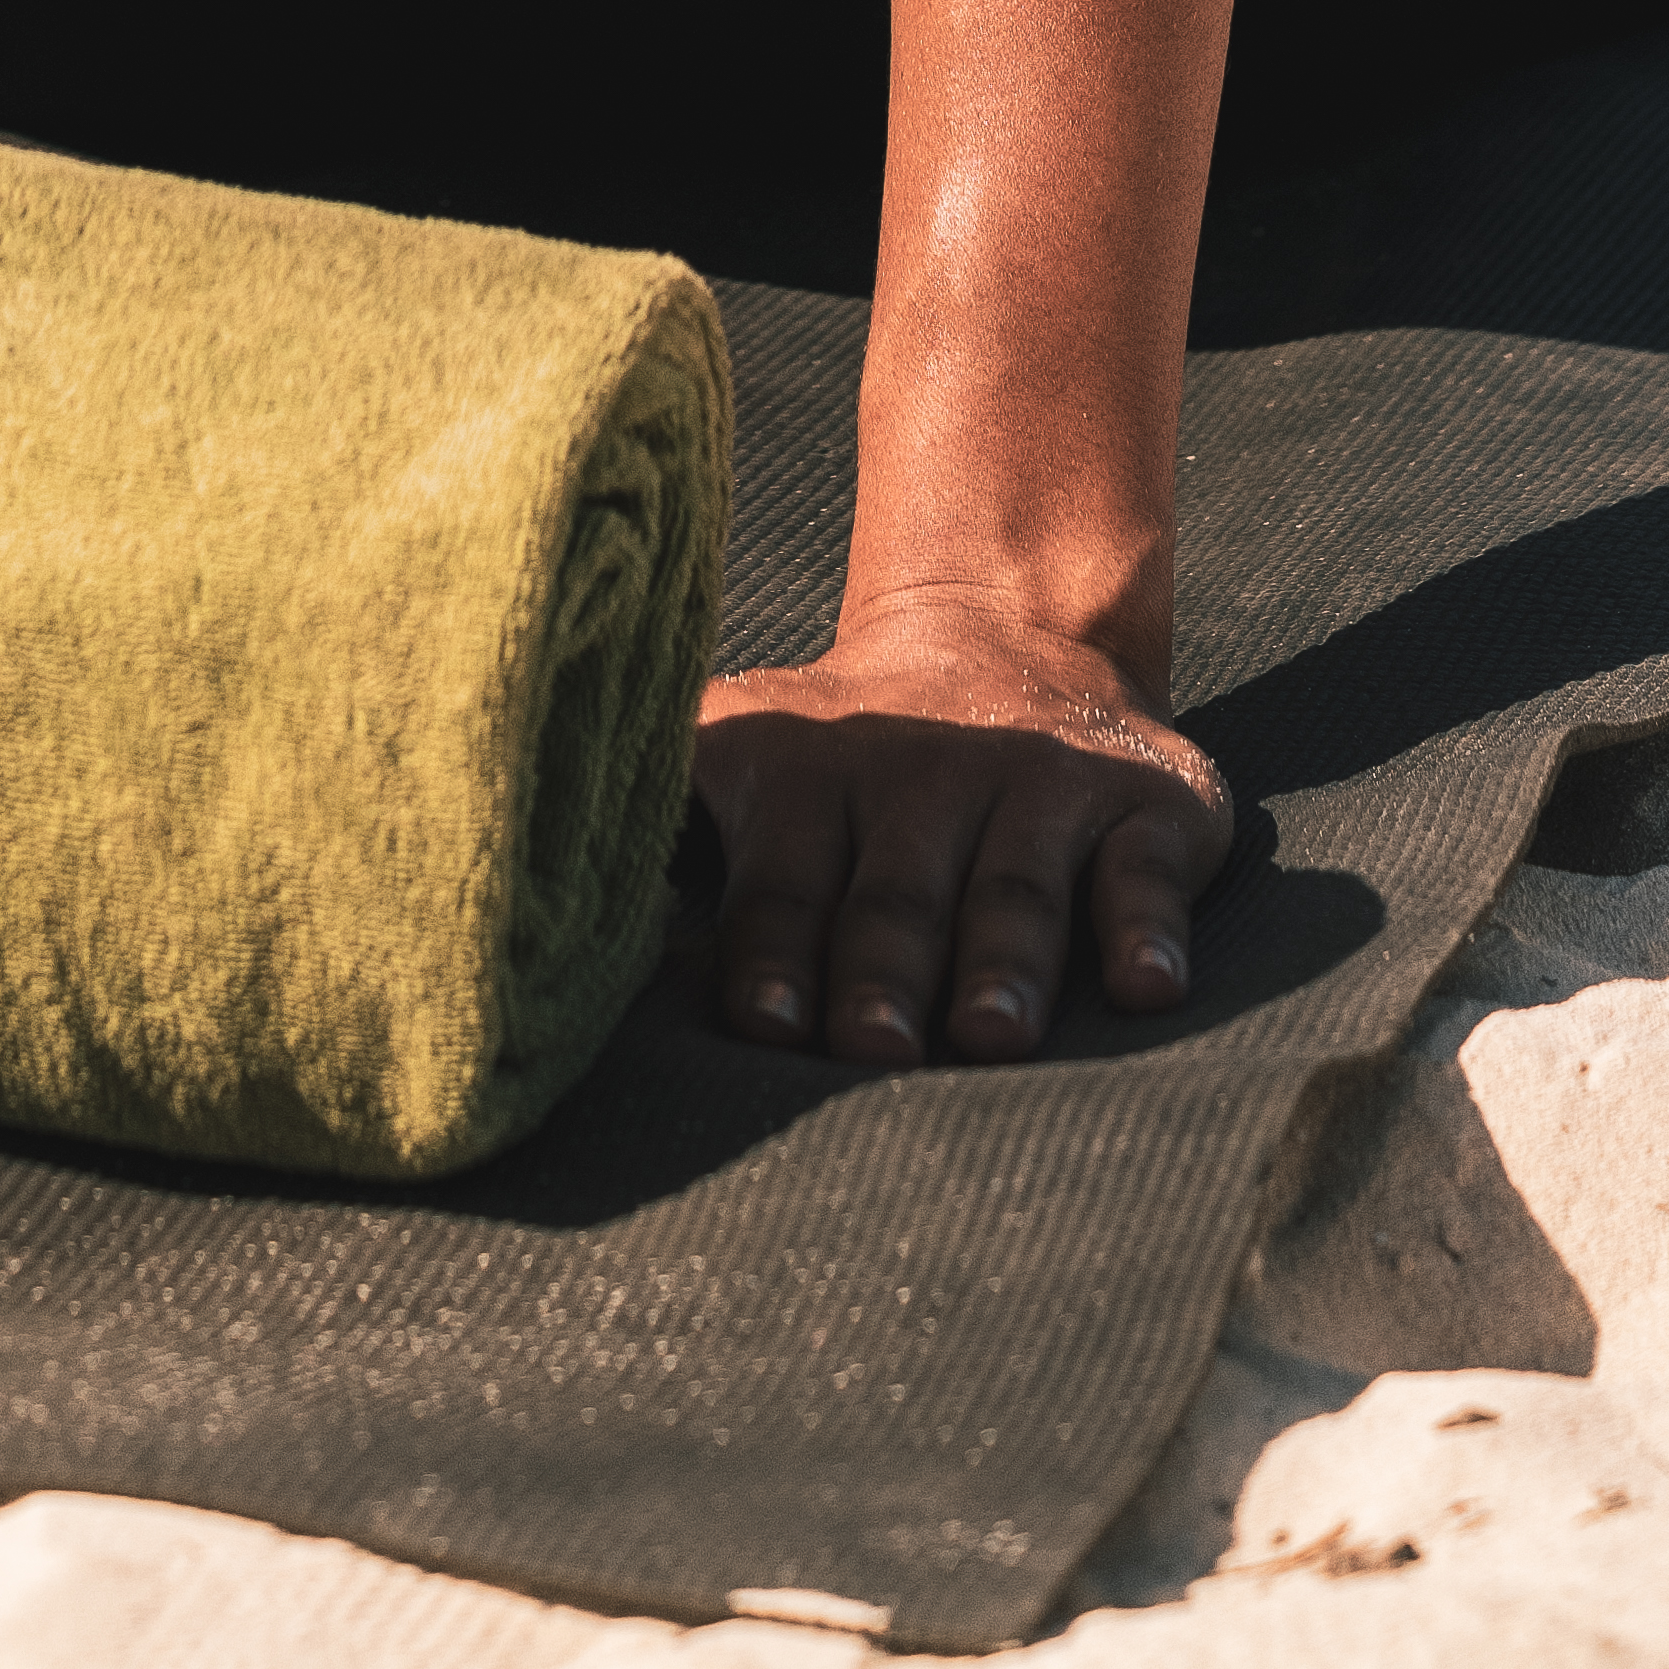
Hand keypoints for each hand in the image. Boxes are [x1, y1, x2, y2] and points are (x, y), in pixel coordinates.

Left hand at [695, 588, 1235, 1060]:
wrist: (1006, 623)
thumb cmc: (843, 749)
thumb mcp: (739, 746)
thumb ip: (660, 814)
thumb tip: (520, 897)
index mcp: (811, 778)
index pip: (784, 882)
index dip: (770, 950)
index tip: (759, 1018)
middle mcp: (925, 778)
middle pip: (898, 895)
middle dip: (878, 972)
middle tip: (867, 1045)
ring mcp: (1038, 788)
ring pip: (1014, 889)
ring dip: (1002, 964)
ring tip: (991, 1033)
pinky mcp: (1142, 802)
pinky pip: (1146, 870)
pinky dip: (1148, 926)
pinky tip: (1148, 983)